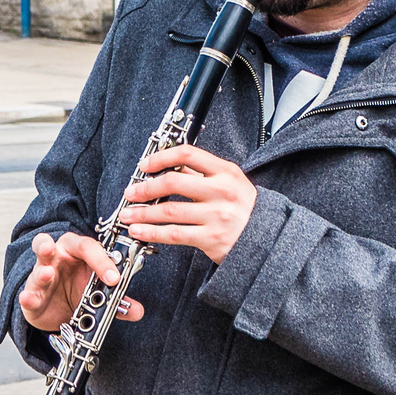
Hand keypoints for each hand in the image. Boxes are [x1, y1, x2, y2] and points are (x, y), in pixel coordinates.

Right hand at [19, 232, 144, 332]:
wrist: (61, 309)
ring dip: (42, 271)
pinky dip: (28, 297)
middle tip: (51, 247)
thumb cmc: (80, 289)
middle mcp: (56, 258)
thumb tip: (137, 311)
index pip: (88, 247)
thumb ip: (118, 300)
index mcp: (77, 251)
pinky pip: (28, 294)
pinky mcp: (32, 295)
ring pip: (38, 268)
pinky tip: (29, 299)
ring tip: (48, 274)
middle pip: (51, 245)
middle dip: (48, 245)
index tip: (115, 278)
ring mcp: (41, 275)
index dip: (102, 260)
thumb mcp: (100, 292)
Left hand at [119, 144, 256, 264]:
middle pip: (174, 182)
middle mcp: (222, 191)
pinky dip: (152, 232)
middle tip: (130, 192)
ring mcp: (217, 216)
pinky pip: (175, 234)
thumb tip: (168, 164)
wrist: (268, 240)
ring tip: (127, 214)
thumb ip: (202, 173)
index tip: (144, 165)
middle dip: (145, 187)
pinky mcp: (212, 238)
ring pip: (169, 211)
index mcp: (226, 172)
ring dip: (142, 213)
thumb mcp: (231, 182)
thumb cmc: (245, 210)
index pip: (188, 154)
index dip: (161, 157)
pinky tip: (139, 231)